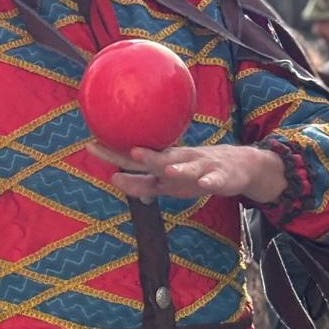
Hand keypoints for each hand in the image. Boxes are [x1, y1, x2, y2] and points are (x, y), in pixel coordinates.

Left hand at [91, 142, 287, 203]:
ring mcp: (201, 167)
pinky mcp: (221, 177)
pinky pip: (216, 180)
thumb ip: (142, 183)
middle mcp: (180, 160)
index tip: (91, 144)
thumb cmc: (194, 172)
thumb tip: (113, 179)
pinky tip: (206, 184)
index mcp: (165, 161)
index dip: (115, 153)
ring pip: (189, 168)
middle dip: (145, 157)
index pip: (134, 158)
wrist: (237, 166)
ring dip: (178, 168)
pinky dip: (211, 181)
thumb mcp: (167, 181)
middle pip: (160, 159)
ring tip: (166, 169)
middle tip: (130, 152)